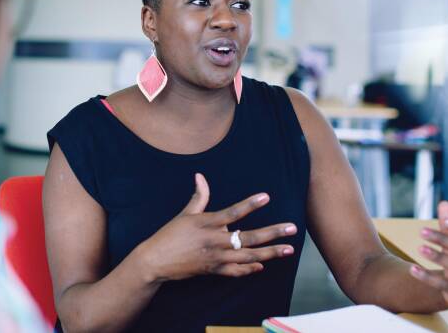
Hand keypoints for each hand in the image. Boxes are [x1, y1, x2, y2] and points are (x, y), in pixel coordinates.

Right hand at [134, 173, 296, 282]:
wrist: (156, 261)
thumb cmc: (170, 235)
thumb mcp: (185, 214)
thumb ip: (199, 196)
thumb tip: (200, 176)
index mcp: (208, 223)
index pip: (233, 212)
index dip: (250, 204)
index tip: (266, 197)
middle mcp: (215, 241)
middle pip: (249, 237)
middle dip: (273, 233)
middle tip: (292, 229)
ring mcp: (216, 257)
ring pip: (248, 256)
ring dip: (270, 253)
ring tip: (288, 250)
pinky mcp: (213, 270)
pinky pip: (236, 271)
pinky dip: (250, 269)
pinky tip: (263, 265)